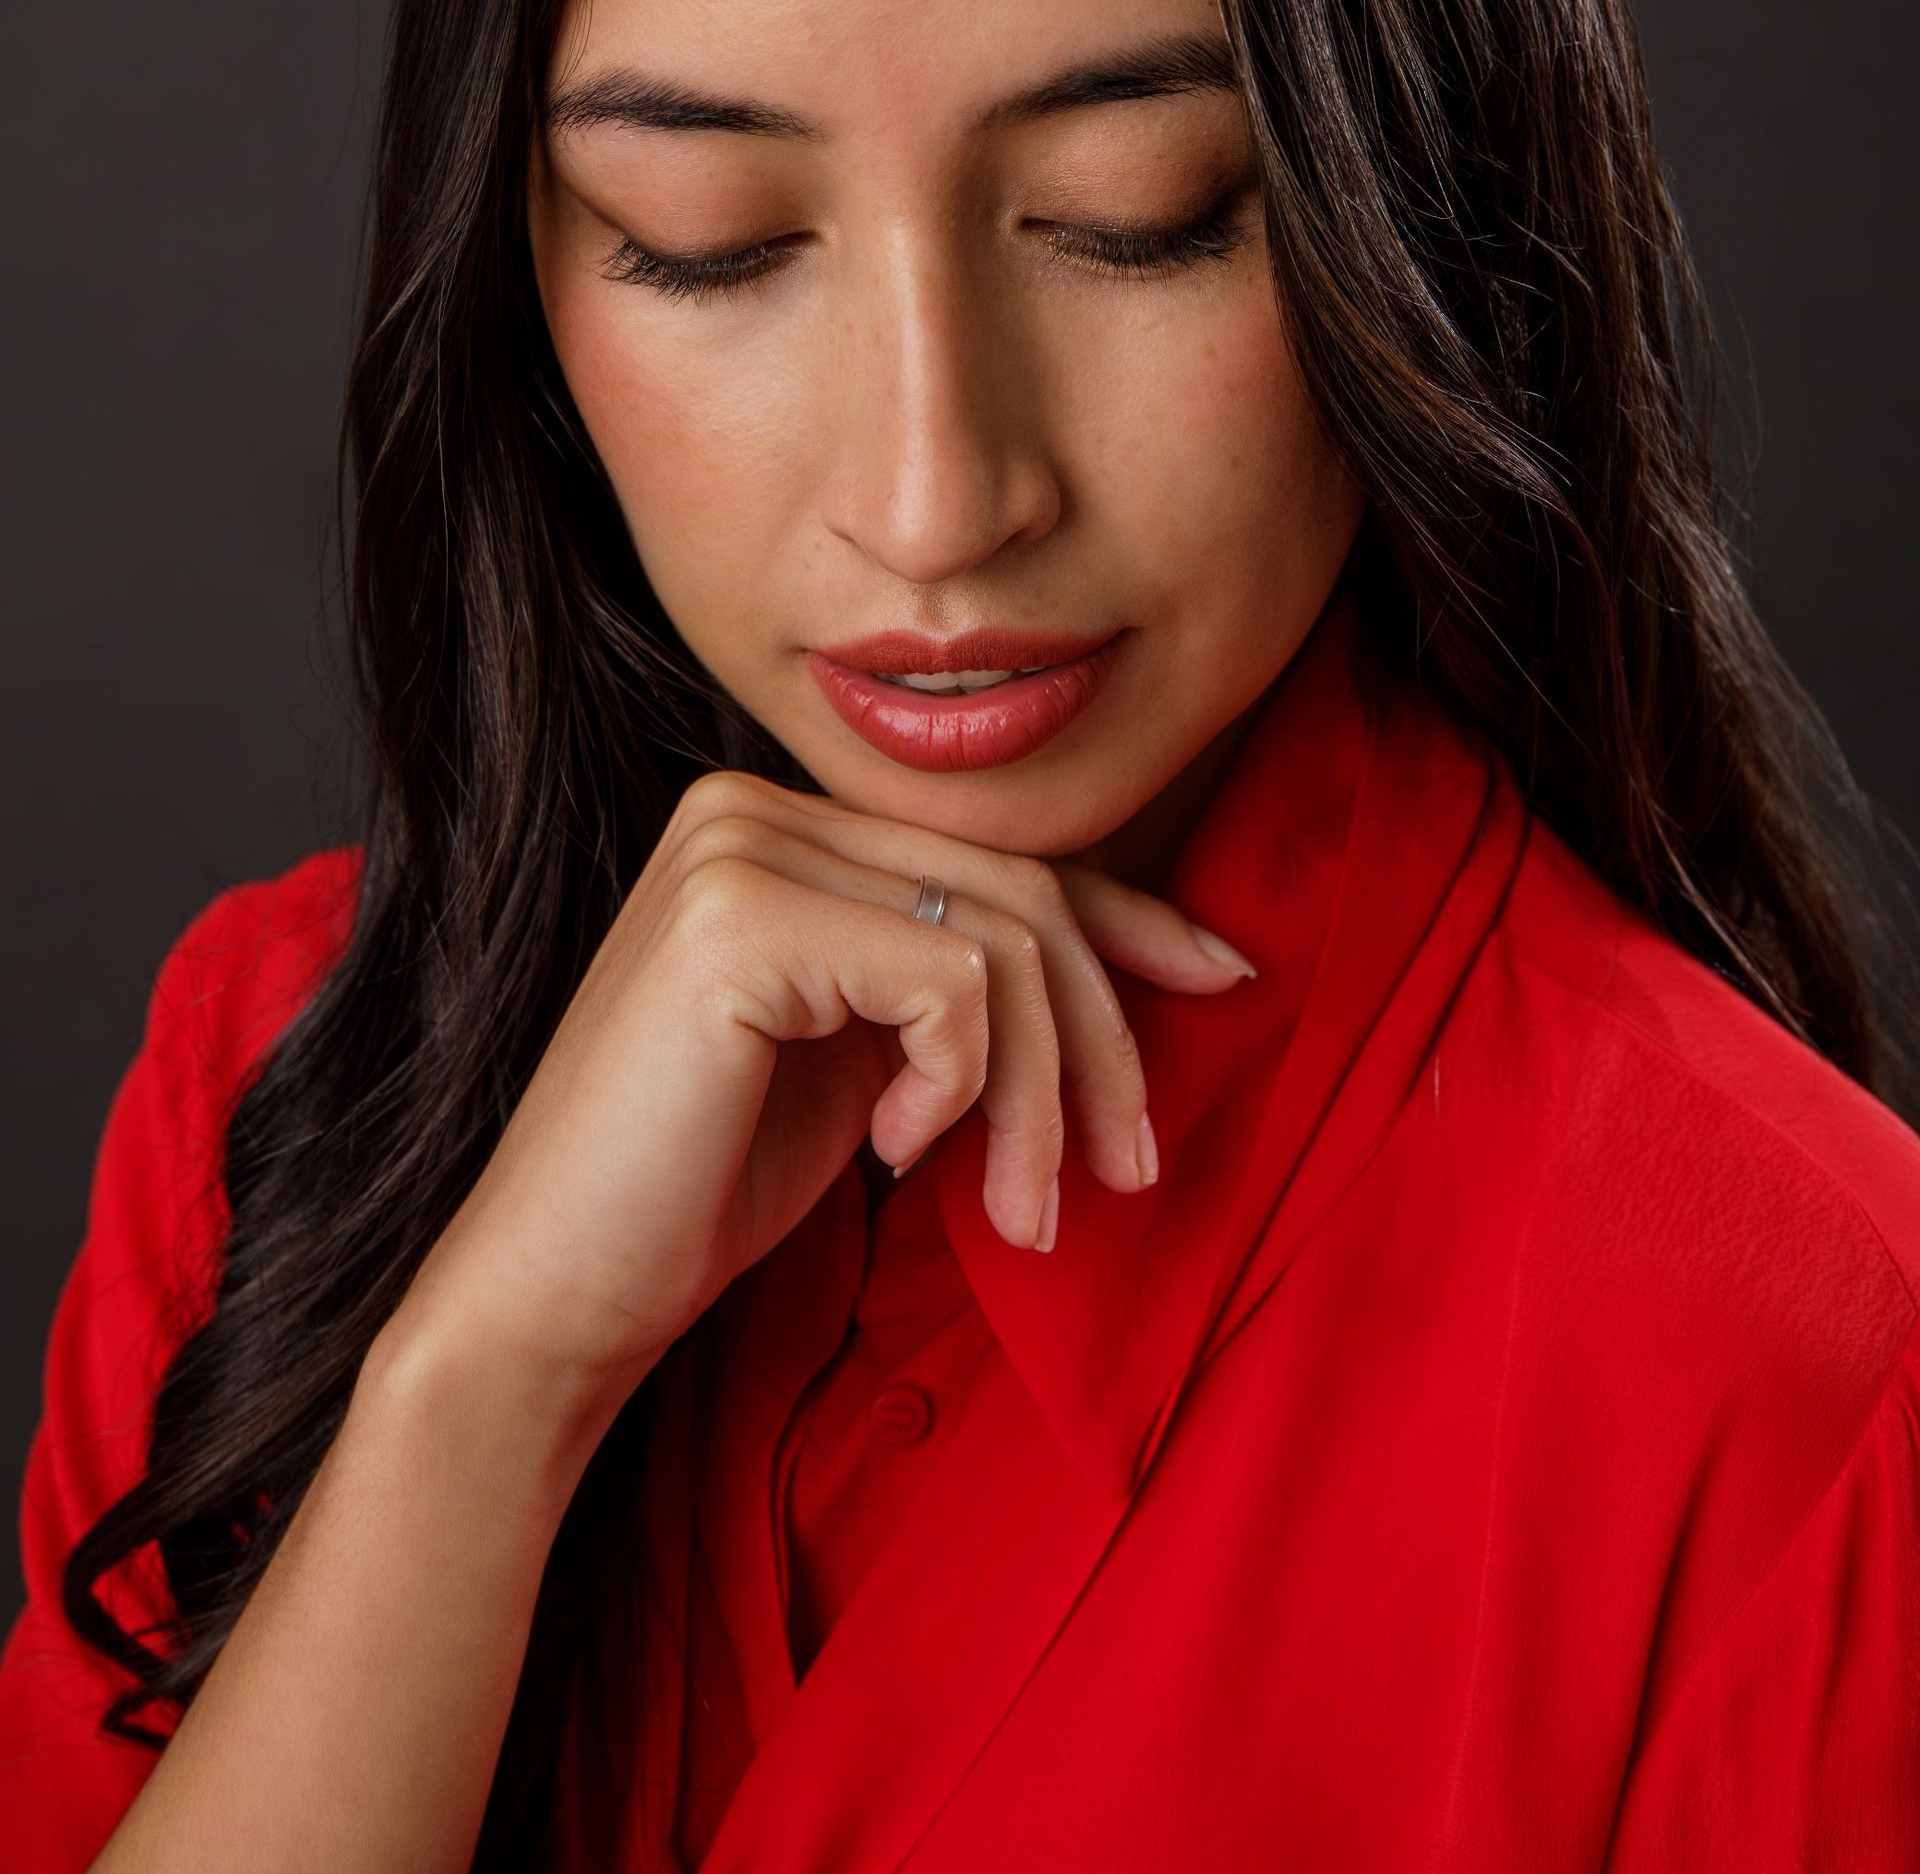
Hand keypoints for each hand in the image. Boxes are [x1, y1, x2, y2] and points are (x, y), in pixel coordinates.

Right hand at [391, 769, 1254, 1446]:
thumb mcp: (866, 1060)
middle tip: (1127, 1174)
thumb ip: (953, 984)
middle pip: (1018, 894)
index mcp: (775, 821)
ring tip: (1021, 1213)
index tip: (1226, 980)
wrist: (554, 1294)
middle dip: (1101, 1041)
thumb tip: (1133, 956)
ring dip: (1042, 1098)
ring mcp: (737, 850)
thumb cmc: (701, 1190)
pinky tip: (893, 1154)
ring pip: (1004, 944)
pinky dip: (960, 1087)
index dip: (1128, 918)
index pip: (994, 855)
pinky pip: (950, 984)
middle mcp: (749, 803)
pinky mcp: (739, 918)